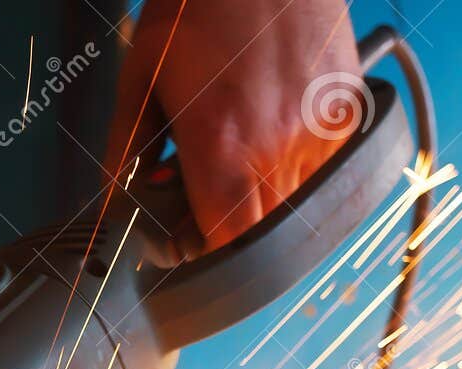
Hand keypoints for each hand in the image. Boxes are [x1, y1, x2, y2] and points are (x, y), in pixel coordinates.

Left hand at [108, 0, 360, 253]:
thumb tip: (115, 201)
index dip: (201, 252)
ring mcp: (319, 132)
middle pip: (258, 232)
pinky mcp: (346, 113)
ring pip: (292, 203)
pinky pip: (321, 168)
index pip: (223, 243)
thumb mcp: (141, 74)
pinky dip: (294, 166)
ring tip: (237, 151)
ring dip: (262, 196)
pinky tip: (269, 130)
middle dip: (227, 226)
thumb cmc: (198, 2)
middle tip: (202, 195)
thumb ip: (125, 148)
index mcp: (221, 144)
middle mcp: (277, 146)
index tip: (184, 240)